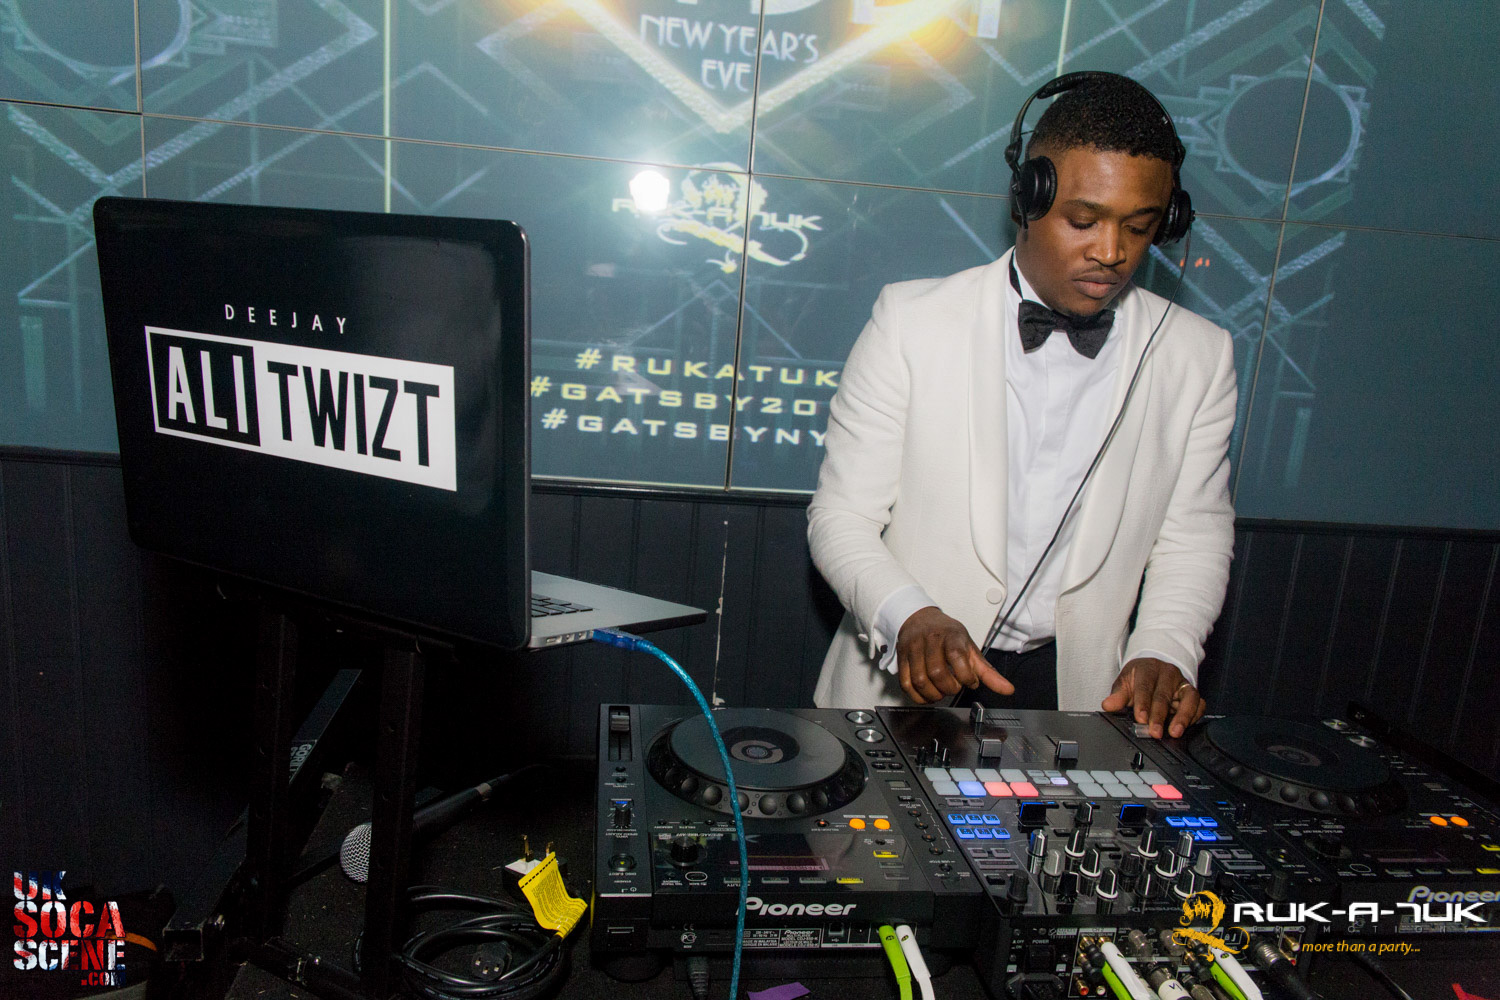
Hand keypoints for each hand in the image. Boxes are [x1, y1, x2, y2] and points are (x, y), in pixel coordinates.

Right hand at [895, 607, 1014, 704]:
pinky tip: (928, 694)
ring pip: (920, 680)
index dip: (966, 676)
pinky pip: (906, 684)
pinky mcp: (901, 659)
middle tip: (954, 687)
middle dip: (949, 688)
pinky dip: (918, 696)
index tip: (970, 681)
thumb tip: (1008, 689)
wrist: (919, 618)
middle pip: (936, 673)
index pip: (957, 657)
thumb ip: (988, 672)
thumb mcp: (970, 648)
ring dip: (933, 694)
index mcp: (951, 636)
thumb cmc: (947, 635)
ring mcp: (913, 649)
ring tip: (941, 692)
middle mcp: (930, 640)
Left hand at [1100, 657, 1205, 738]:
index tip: (1140, 718)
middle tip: (1154, 732)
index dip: (1143, 703)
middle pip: (1164, 695)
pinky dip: (1194, 716)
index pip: (1145, 686)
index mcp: (1148, 668)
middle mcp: (1168, 673)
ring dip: (1182, 716)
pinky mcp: (1192, 693)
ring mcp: (1182, 683)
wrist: (1153, 669)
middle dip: (1159, 715)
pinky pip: (1199, 704)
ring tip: (1175, 732)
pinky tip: (1185, 727)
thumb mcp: (1124, 683)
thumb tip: (1108, 705)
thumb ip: (1118, 696)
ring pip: (1188, 698)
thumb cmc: (1138, 678)